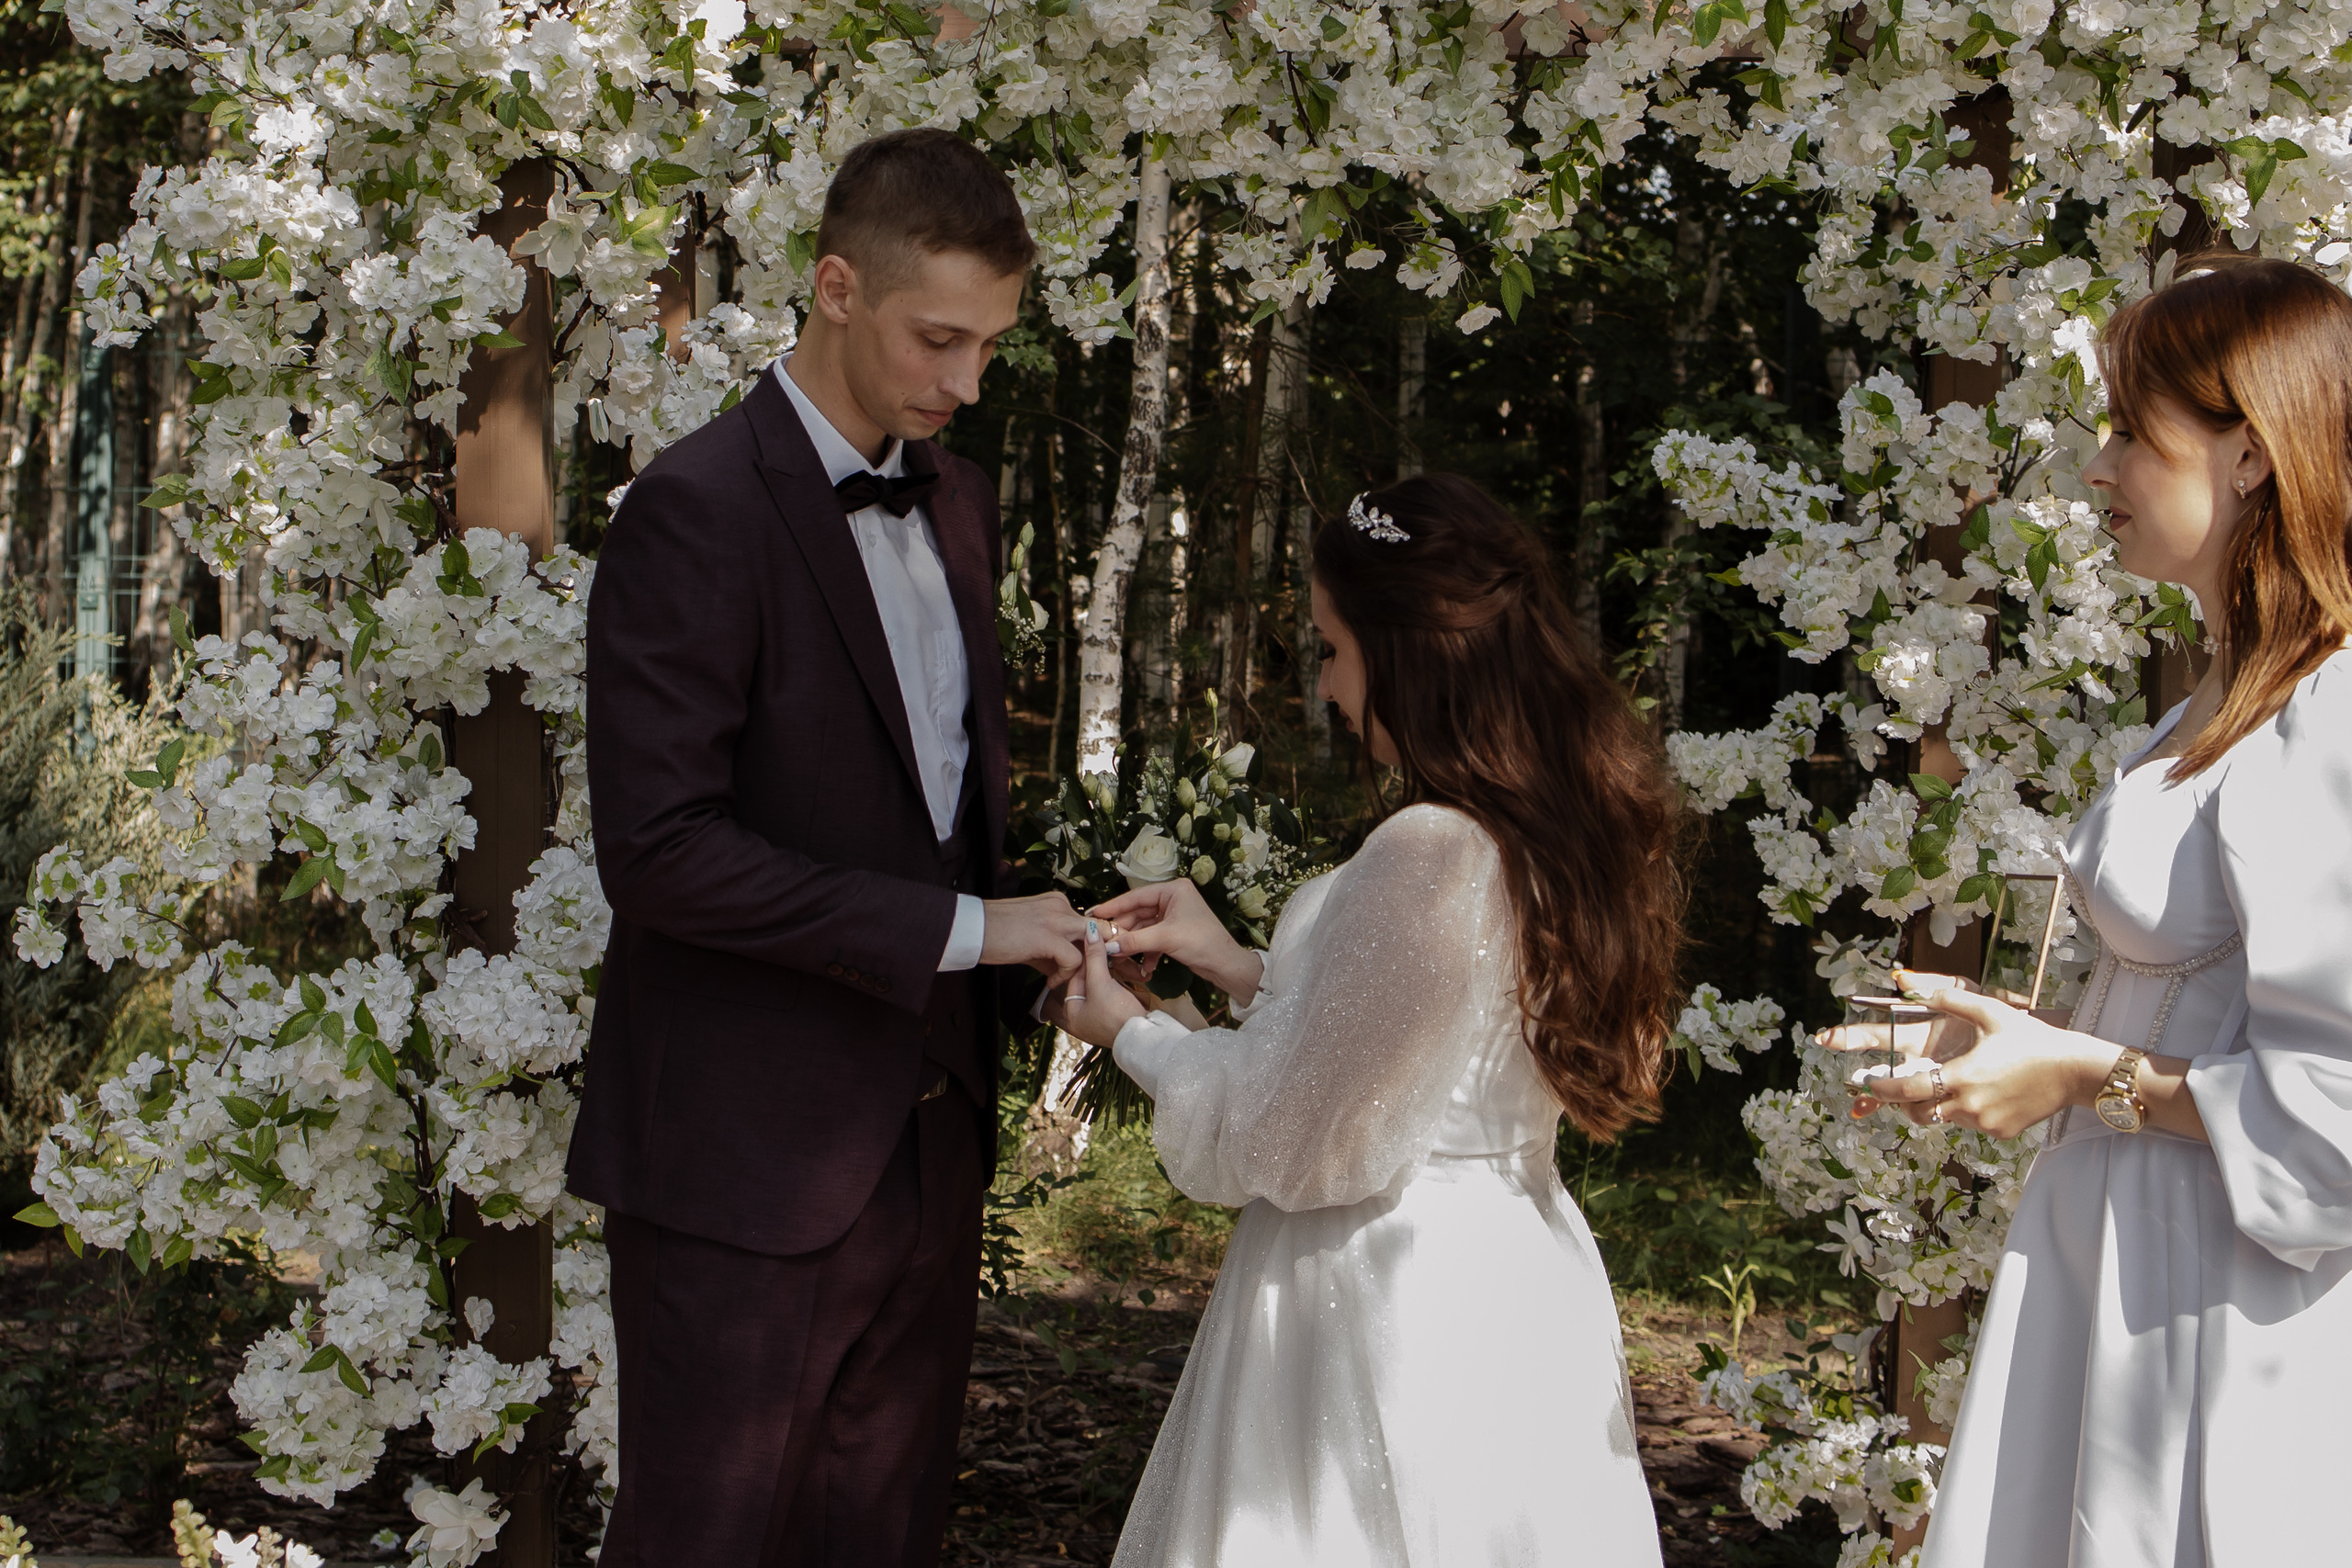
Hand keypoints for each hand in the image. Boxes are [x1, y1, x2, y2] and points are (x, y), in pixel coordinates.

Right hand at [979, 892, 1089, 985]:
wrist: (972, 929)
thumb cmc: (997, 934)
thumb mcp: (1032, 936)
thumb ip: (1054, 947)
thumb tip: (1068, 967)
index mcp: (1057, 902)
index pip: (1091, 922)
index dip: (1095, 945)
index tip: (1087, 964)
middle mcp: (1061, 906)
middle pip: (1099, 930)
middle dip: (1099, 954)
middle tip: (1088, 974)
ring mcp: (1056, 919)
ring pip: (1092, 943)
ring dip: (1084, 966)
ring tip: (1067, 979)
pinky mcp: (1048, 936)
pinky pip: (1074, 959)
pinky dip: (1065, 975)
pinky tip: (1050, 982)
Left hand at [1049, 918, 1147, 1046]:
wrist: (1146, 1038)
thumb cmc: (1117, 1016)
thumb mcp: (1101, 984)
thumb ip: (1095, 957)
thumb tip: (1089, 931)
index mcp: (1072, 1013)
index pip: (1074, 976)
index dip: (1085, 958)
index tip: (1094, 941)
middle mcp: (1083, 1017)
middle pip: (1089, 981)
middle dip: (1102, 966)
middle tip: (1110, 950)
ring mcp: (1101, 1018)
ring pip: (1104, 986)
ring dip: (1115, 973)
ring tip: (1123, 962)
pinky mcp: (1117, 1017)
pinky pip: (1116, 993)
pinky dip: (1122, 984)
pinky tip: (1130, 975)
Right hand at [1088, 879, 1262, 1002]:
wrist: (1226, 965)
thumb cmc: (1202, 943)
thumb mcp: (1165, 939)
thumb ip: (1134, 941)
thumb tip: (1107, 947)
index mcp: (1173, 890)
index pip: (1136, 897)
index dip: (1114, 907)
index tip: (1094, 914)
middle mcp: (1173, 899)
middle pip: (1138, 913)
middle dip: (1123, 930)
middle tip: (1103, 940)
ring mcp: (1174, 915)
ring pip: (1144, 927)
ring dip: (1133, 943)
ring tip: (1119, 956)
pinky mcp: (1175, 932)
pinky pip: (1153, 938)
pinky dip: (1147, 951)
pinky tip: (1143, 966)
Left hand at [1819, 970, 2112, 1138]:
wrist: (2072, 1070)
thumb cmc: (2031, 1038)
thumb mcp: (1990, 1012)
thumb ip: (1951, 999)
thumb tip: (1915, 989)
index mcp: (1961, 1076)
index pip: (1910, 1090)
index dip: (1887, 1090)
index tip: (1872, 1086)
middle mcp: (1969, 1105)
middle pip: (1921, 1112)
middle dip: (1908, 1102)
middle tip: (1906, 1088)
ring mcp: (1985, 1123)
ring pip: (1947, 1118)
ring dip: (1941, 1105)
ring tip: (1953, 1084)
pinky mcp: (2001, 1132)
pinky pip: (1973, 1125)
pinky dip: (1968, 1112)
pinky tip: (1984, 1093)